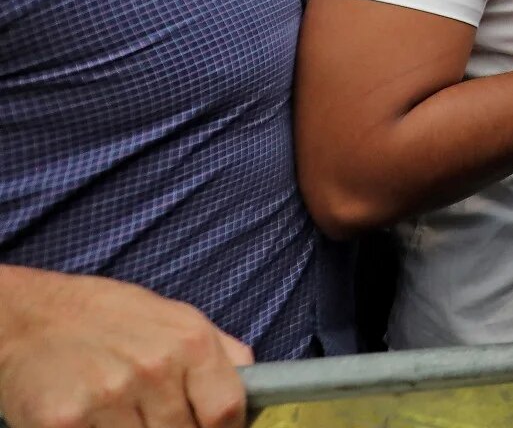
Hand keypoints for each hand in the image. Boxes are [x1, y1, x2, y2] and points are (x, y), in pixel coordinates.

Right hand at [0, 268, 251, 427]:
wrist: (33, 316)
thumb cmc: (111, 319)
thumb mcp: (177, 319)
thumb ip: (221, 354)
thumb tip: (259, 386)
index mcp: (190, 342)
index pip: (227, 412)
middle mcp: (154, 368)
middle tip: (154, 418)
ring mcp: (109, 397)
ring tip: (125, 417)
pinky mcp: (65, 423)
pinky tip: (97, 423)